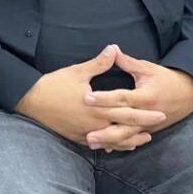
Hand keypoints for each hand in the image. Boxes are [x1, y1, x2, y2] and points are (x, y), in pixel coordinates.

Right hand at [15, 45, 165, 146]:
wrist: (32, 101)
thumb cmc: (54, 85)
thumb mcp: (77, 72)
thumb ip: (99, 64)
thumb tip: (113, 48)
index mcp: (97, 106)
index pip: (127, 111)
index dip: (145, 113)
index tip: (160, 112)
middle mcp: (95, 123)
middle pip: (125, 127)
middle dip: (143, 126)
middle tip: (159, 124)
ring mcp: (86, 132)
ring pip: (114, 140)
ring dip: (131, 140)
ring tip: (143, 139)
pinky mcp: (78, 138)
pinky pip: (100, 145)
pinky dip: (112, 145)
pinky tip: (119, 145)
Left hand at [85, 49, 192, 137]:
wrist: (188, 94)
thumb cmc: (165, 79)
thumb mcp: (147, 68)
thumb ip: (128, 62)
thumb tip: (111, 49)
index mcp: (145, 96)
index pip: (121, 98)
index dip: (104, 98)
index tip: (86, 98)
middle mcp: (146, 114)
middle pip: (123, 123)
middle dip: (105, 129)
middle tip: (87, 133)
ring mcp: (148, 125)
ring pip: (127, 135)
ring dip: (109, 140)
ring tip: (91, 143)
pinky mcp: (149, 129)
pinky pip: (133, 138)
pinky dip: (120, 144)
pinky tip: (106, 148)